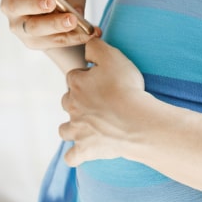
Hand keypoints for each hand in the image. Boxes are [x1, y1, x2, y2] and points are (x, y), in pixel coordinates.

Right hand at [0, 0, 98, 49]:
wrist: (61, 15)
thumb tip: (74, 8)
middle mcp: (10, 8)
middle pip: (14, 6)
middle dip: (32, 4)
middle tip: (50, 2)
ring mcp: (20, 28)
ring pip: (33, 28)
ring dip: (54, 24)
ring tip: (73, 20)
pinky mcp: (34, 43)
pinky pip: (53, 41)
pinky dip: (73, 36)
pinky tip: (89, 33)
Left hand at [59, 37, 150, 166]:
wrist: (136, 121)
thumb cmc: (126, 88)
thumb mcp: (113, 56)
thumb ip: (96, 47)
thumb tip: (87, 44)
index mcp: (77, 84)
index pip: (75, 76)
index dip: (88, 76)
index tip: (103, 79)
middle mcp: (72, 107)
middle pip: (67, 101)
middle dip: (78, 101)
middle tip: (99, 101)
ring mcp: (78, 131)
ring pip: (65, 129)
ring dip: (73, 127)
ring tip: (88, 125)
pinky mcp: (86, 150)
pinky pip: (72, 157)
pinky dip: (76, 155)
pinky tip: (83, 152)